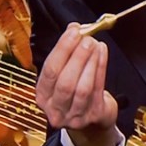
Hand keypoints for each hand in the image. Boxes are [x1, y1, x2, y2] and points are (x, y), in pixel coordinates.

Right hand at [35, 23, 117, 145]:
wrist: (91, 117)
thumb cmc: (75, 91)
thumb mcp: (65, 74)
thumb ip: (66, 53)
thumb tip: (74, 28)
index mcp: (42, 95)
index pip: (49, 71)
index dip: (62, 49)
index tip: (73, 32)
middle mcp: (55, 108)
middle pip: (64, 82)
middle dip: (77, 57)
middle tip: (87, 39)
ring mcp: (74, 115)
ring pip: (82, 88)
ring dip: (90, 63)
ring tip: (95, 45)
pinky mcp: (93, 115)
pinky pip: (98, 89)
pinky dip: (101, 68)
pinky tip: (102, 53)